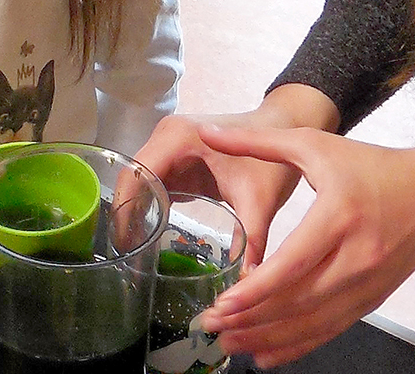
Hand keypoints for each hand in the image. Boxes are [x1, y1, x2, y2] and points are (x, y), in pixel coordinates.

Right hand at [135, 85, 339, 269]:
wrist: (288, 130)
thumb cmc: (273, 159)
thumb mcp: (260, 200)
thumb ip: (251, 240)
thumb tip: (247, 284)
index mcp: (178, 138)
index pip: (136, 174)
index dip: (127, 209)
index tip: (127, 247)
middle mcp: (166, 135)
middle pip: (132, 177)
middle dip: (128, 214)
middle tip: (129, 256)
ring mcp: (169, 144)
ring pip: (139, 180)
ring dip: (136, 211)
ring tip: (135, 252)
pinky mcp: (177, 157)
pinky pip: (154, 182)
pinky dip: (151, 206)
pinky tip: (152, 236)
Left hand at [195, 127, 414, 367]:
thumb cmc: (373, 166)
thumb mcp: (315, 143)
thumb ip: (258, 141)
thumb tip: (209, 132)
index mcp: (339, 217)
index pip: (295, 263)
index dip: (258, 288)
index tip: (224, 303)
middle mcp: (356, 257)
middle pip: (299, 300)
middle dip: (252, 319)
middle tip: (211, 326)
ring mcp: (366, 284)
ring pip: (313, 322)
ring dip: (269, 337)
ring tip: (229, 343)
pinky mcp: (371, 299)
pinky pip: (331, 329)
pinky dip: (298, 345)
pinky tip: (266, 354)